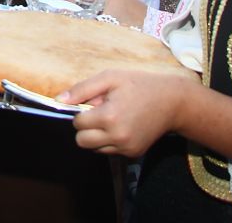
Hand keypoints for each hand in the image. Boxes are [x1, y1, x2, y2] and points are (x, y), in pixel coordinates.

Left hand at [60, 70, 192, 156]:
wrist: (172, 101)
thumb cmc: (139, 85)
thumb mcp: (109, 78)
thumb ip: (82, 90)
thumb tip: (59, 101)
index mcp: (110, 117)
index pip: (77, 123)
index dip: (81, 112)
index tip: (94, 103)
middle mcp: (118, 137)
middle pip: (82, 141)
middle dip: (84, 127)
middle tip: (99, 113)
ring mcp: (126, 148)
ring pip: (94, 148)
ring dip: (96, 135)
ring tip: (112, 118)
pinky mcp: (133, 153)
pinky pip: (109, 151)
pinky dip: (109, 140)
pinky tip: (122, 126)